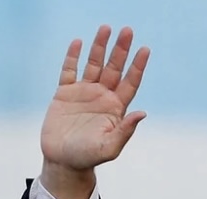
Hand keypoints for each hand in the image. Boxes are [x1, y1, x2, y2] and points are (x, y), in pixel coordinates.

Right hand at [39, 25, 149, 198]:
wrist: (62, 162)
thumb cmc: (87, 157)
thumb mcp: (109, 148)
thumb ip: (125, 131)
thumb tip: (142, 113)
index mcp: (115, 108)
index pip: (130, 82)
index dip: (137, 66)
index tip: (145, 49)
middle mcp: (102, 96)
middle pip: (114, 68)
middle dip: (120, 50)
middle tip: (127, 31)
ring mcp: (83, 92)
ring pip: (94, 64)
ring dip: (99, 47)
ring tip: (105, 28)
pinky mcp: (64, 93)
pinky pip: (69, 71)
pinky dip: (73, 57)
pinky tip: (78, 43)